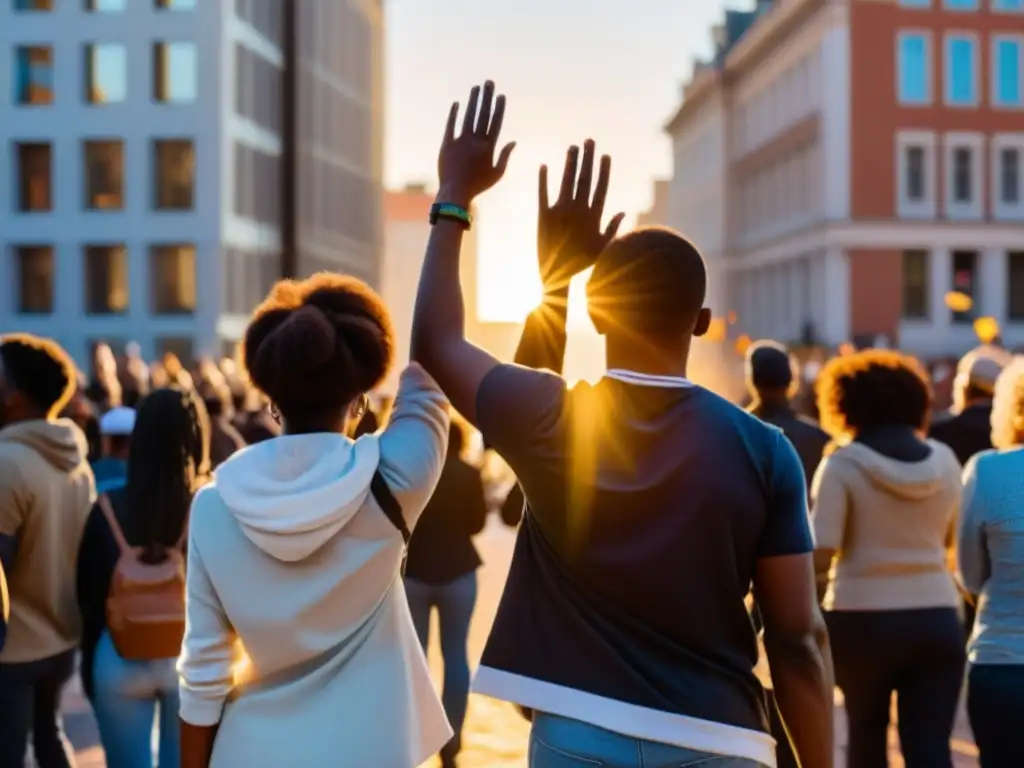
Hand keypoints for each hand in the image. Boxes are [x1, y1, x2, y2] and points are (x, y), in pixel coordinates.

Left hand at [437, 81, 515, 206]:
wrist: (455, 193)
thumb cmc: (477, 186)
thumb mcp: (496, 174)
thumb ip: (505, 156)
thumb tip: (513, 141)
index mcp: (488, 148)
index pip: (495, 122)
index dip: (499, 108)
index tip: (501, 95)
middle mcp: (475, 141)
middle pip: (483, 114)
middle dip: (487, 97)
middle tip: (489, 82)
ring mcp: (460, 141)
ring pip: (468, 116)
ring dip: (473, 100)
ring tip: (476, 87)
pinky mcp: (447, 144)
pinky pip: (451, 125)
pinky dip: (453, 114)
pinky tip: (457, 103)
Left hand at [537, 140, 624, 290]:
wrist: (556, 276)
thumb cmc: (581, 264)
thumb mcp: (601, 247)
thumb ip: (612, 228)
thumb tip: (623, 212)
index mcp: (593, 216)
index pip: (600, 187)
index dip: (603, 170)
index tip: (605, 155)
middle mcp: (577, 210)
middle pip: (584, 178)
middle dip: (587, 158)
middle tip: (589, 141)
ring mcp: (560, 212)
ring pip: (566, 181)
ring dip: (569, 163)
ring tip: (572, 148)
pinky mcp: (543, 216)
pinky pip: (543, 193)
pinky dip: (543, 179)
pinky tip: (544, 165)